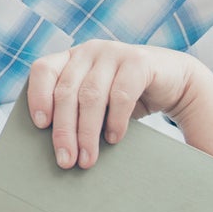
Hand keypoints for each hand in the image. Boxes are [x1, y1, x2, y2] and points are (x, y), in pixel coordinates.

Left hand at [27, 40, 198, 168]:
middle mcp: (89, 51)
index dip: (37, 96)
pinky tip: (114, 139)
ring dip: (87, 132)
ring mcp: (113, 52)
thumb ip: (76, 112)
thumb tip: (57, 149)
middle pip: (66, 91)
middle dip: (64, 130)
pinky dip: (115, 121)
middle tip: (66, 161)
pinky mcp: (138, 61)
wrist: (174, 83)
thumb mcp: (97, 101)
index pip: (43, 70)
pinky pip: (121, 94)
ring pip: (91, 96)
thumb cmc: (126, 98)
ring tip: (87, 159)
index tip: (40, 125)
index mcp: (71, 58)